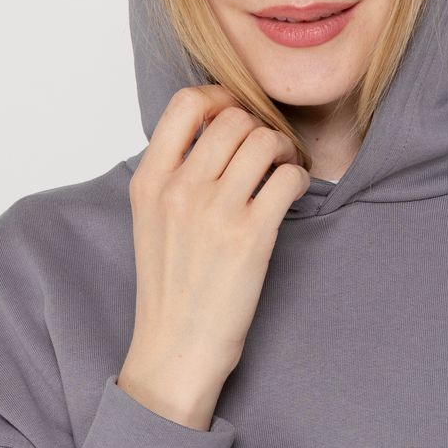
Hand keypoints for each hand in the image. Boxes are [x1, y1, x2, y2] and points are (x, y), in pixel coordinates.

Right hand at [116, 84, 309, 429]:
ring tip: (283, 168)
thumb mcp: (151, 215)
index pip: (186, 102)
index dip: (220, 97)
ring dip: (282, 149)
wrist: (176, 350)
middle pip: (233, 117)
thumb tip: (218, 120)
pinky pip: (288, 176)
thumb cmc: (170, 282)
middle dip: (258, 126)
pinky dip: (298, 177)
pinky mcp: (251, 236)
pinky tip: (292, 192)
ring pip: (264, 140)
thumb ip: (174, 167)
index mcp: (149, 179)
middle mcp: (179, 189)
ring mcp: (215, 212)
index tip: (237, 112)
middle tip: (268, 149)